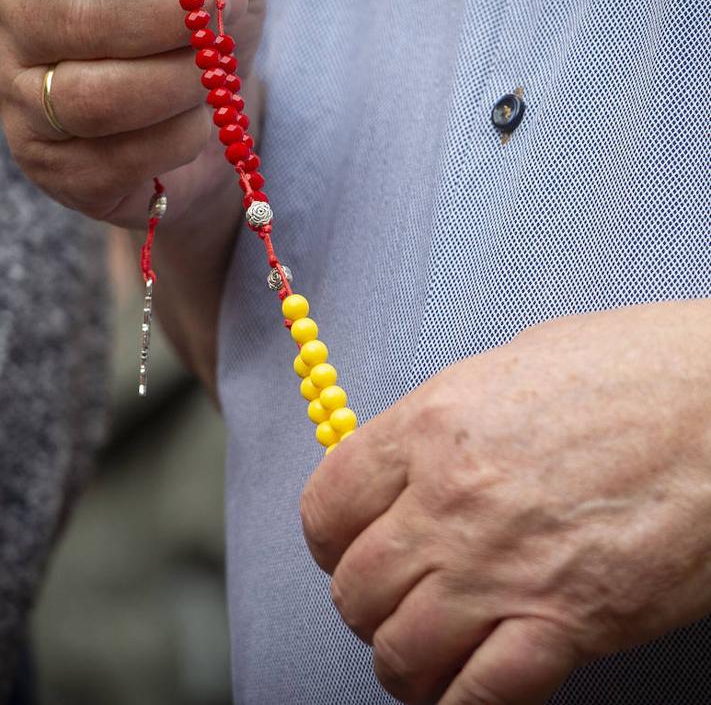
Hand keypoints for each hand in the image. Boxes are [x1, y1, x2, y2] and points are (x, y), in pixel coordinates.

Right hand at [0, 0, 265, 228]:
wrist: (212, 113)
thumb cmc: (203, 21)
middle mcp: (16, 31)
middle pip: (72, 21)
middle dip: (168, 21)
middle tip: (226, 15)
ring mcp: (28, 107)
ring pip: (92, 99)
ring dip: (176, 84)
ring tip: (216, 74)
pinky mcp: (61, 170)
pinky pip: (117, 160)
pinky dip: (177, 139)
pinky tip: (199, 120)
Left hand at [301, 300, 710, 703]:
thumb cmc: (633, 368)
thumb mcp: (511, 364)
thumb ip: (445, 422)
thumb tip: (406, 462)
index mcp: (433, 424)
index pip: (327, 505)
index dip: (328, 537)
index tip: (343, 546)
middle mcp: (453, 500)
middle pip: (354, 587)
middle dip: (363, 601)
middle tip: (389, 597)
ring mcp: (505, 567)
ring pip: (400, 651)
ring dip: (402, 659)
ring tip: (422, 649)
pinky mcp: (569, 624)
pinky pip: (478, 696)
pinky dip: (459, 703)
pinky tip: (466, 685)